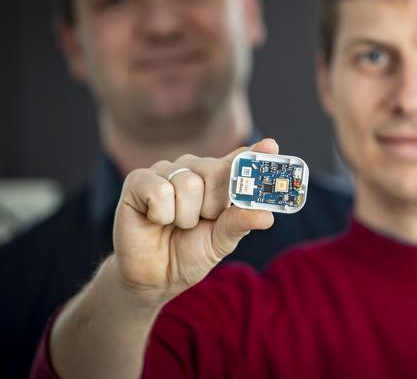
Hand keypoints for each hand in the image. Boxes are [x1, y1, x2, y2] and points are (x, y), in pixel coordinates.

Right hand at [111, 138, 277, 303]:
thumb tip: (268, 216)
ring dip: (185, 216)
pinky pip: (160, 190)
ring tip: (176, 224)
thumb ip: (241, 223)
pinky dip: (162, 215)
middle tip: (200, 222)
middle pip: (216, 172)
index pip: (240, 161)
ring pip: (189, 184)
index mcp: (219, 181)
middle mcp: (195, 169)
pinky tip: (155, 220)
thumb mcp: (221, 241)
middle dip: (212, 206)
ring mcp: (166, 171)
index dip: (256, 153)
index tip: (271, 147)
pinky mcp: (138, 179)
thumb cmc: (190, 253)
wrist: (155, 276)